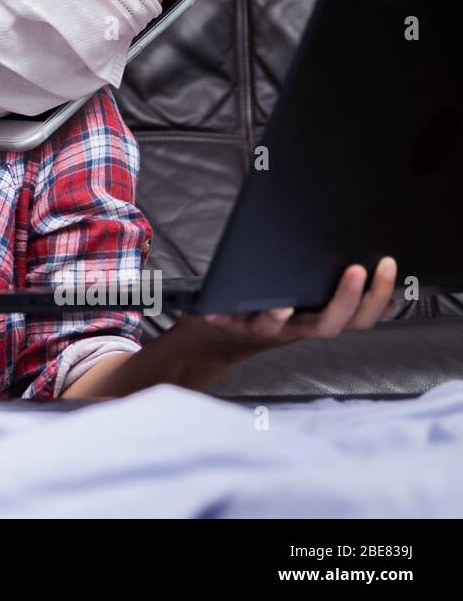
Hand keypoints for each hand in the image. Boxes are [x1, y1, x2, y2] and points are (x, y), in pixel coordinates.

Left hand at [190, 256, 398, 357]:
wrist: (226, 335)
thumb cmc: (274, 310)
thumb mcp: (310, 304)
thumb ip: (337, 295)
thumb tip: (379, 281)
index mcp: (318, 320)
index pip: (359, 317)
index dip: (378, 297)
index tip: (388, 265)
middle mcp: (295, 328)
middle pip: (328, 325)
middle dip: (346, 299)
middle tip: (357, 270)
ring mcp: (263, 328)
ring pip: (275, 327)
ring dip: (280, 317)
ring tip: (284, 304)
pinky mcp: (229, 323)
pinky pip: (224, 321)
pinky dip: (219, 314)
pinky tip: (212, 308)